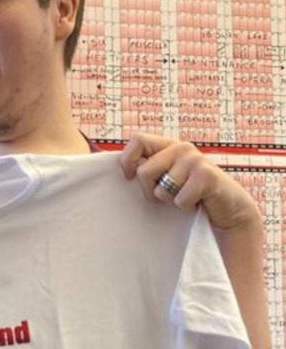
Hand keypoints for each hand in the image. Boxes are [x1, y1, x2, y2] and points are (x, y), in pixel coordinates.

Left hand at [119, 133, 259, 232]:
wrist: (228, 209)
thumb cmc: (190, 196)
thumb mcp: (166, 180)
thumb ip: (149, 171)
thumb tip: (121, 171)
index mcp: (168, 146)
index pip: (137, 140)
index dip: (127, 160)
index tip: (127, 177)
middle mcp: (181, 148)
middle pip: (144, 172)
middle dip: (149, 191)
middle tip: (167, 196)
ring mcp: (195, 159)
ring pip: (161, 189)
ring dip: (170, 201)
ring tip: (186, 197)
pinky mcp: (206, 175)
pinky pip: (179, 199)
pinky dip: (185, 207)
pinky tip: (197, 202)